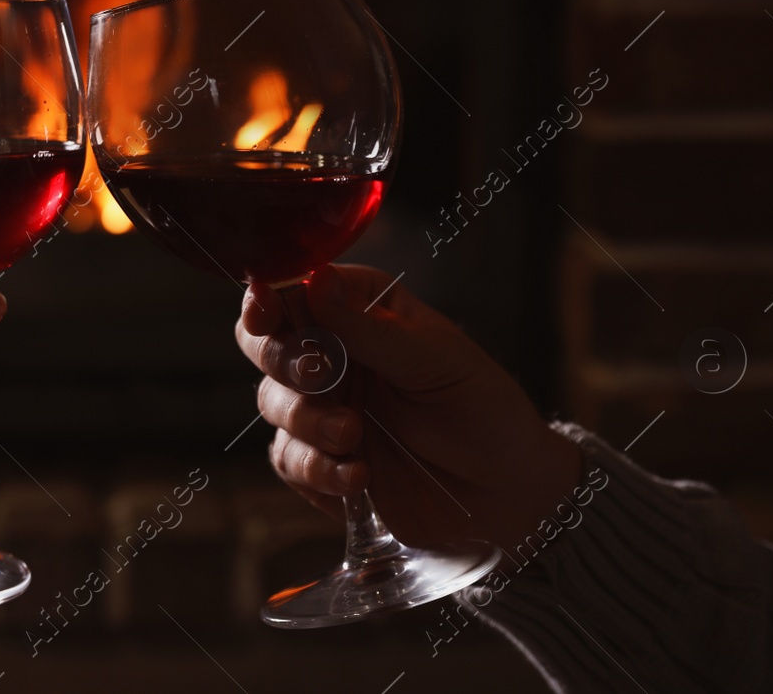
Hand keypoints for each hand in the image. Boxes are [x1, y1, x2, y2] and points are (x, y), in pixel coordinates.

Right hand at [235, 265, 579, 551]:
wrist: (507, 493)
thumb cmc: (483, 408)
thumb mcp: (432, 359)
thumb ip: (366, 328)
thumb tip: (313, 279)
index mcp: (359, 312)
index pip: (293, 293)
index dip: (267, 301)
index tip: (265, 312)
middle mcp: (332, 355)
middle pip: (266, 345)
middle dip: (284, 362)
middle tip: (321, 378)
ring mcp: (323, 409)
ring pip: (273, 403)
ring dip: (308, 421)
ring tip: (355, 438)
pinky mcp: (321, 462)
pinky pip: (289, 459)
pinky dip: (316, 469)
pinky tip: (359, 478)